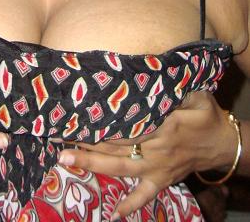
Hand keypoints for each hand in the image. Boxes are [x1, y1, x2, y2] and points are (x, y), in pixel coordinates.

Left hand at [57, 91, 234, 218]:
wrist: (222, 143)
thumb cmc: (205, 114)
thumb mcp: (196, 94)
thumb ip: (174, 87)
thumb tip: (152, 74)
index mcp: (164, 126)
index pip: (127, 124)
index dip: (103, 121)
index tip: (80, 115)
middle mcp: (156, 149)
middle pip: (115, 145)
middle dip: (86, 142)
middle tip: (60, 137)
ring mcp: (157, 168)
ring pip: (119, 168)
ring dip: (92, 165)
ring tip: (66, 160)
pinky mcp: (161, 180)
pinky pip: (144, 195)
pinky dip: (130, 205)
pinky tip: (113, 214)